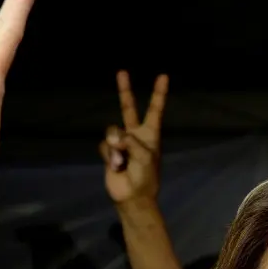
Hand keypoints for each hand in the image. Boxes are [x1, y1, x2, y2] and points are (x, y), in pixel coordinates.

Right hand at [101, 72, 168, 206]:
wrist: (132, 196)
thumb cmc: (146, 177)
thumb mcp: (144, 157)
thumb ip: (130, 142)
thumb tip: (114, 138)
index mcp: (150, 134)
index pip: (155, 110)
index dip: (159, 94)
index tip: (163, 76)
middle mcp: (135, 134)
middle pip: (128, 108)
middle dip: (125, 90)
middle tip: (122, 72)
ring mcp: (121, 143)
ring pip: (112, 131)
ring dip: (115, 146)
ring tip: (122, 162)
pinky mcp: (109, 152)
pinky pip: (105, 146)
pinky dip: (110, 156)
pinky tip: (116, 167)